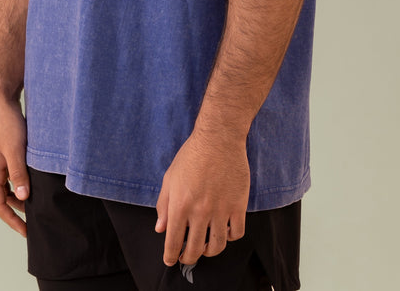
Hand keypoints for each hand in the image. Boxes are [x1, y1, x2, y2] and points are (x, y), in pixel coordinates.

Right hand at [0, 93, 29, 236]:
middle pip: (3, 197)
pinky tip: (35, 177)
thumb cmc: (5, 122)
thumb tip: (22, 199)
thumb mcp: (15, 150)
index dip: (12, 221)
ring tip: (38, 200)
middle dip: (18, 211)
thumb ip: (19, 174)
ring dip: (21, 194)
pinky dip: (22, 179)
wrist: (0, 97)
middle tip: (36, 218)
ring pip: (8, 184)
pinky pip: (11, 172)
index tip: (26, 232)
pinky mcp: (4, 150)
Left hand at [154, 127, 249, 266]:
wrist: (218, 139)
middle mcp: (200, 212)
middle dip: (188, 258)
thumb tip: (160, 228)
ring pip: (216, 246)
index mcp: (180, 206)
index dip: (171, 256)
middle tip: (187, 256)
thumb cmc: (191, 155)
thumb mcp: (170, 177)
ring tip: (205, 247)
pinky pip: (236, 233)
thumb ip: (163, 205)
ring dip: (209, 252)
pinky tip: (224, 231)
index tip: (170, 260)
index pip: (173, 242)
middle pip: (194, 249)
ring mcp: (220, 210)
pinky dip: (230, 238)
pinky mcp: (238, 206)